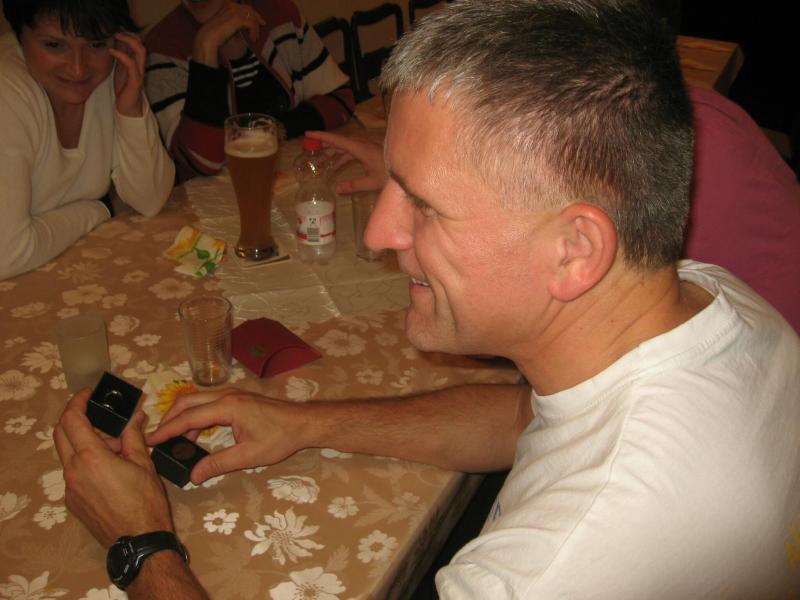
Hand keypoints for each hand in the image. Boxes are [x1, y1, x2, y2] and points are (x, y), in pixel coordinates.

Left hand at [54, 390, 173, 547]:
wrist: (138, 540)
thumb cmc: (146, 501)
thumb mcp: (144, 463)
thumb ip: (134, 436)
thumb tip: (135, 417)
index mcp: (91, 457)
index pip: (71, 420)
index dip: (77, 402)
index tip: (88, 395)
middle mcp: (73, 470)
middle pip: (60, 434)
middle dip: (74, 418)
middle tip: (95, 412)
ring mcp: (70, 488)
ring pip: (67, 454)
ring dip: (83, 442)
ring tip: (115, 446)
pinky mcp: (72, 501)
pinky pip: (73, 472)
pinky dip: (85, 461)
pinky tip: (109, 468)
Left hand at [109, 32, 144, 117]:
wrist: (128, 108)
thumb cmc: (124, 89)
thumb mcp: (120, 70)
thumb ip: (120, 58)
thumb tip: (113, 44)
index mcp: (136, 63)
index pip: (137, 44)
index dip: (129, 35)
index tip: (116, 30)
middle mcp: (139, 66)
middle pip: (141, 45)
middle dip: (130, 35)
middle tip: (116, 31)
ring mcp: (139, 73)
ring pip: (140, 51)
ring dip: (128, 41)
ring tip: (116, 36)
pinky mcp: (135, 80)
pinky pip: (131, 64)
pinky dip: (121, 55)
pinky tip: (111, 50)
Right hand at [147, 389, 310, 483]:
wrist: (303, 422)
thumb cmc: (279, 438)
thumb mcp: (248, 456)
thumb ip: (218, 464)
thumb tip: (193, 475)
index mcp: (227, 407)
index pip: (188, 417)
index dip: (166, 430)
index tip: (149, 440)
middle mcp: (226, 395)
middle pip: (187, 401)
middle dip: (168, 419)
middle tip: (156, 438)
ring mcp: (232, 394)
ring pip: (196, 400)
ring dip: (182, 416)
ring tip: (173, 439)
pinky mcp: (237, 398)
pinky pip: (207, 403)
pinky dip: (195, 415)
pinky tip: (196, 434)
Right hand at [193, 4, 264, 67]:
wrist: (209, 36)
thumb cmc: (216, 33)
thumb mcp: (227, 24)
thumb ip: (236, 22)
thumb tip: (247, 24)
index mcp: (229, 5)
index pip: (245, 7)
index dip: (254, 13)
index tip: (259, 21)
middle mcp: (232, 6)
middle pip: (250, 10)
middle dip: (257, 18)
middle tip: (263, 24)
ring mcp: (235, 11)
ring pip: (252, 18)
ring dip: (255, 28)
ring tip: (255, 38)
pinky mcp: (238, 19)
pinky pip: (251, 24)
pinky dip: (254, 32)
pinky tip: (252, 39)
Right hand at [306, 131, 386, 193]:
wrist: (406, 166)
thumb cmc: (391, 174)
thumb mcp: (372, 182)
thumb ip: (354, 185)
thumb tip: (336, 189)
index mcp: (360, 148)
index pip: (336, 140)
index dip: (321, 136)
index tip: (308, 133)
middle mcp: (361, 144)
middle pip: (338, 141)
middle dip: (323, 144)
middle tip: (308, 148)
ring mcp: (364, 146)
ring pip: (343, 146)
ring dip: (331, 152)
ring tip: (319, 160)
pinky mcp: (368, 150)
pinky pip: (350, 151)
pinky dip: (341, 156)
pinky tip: (335, 166)